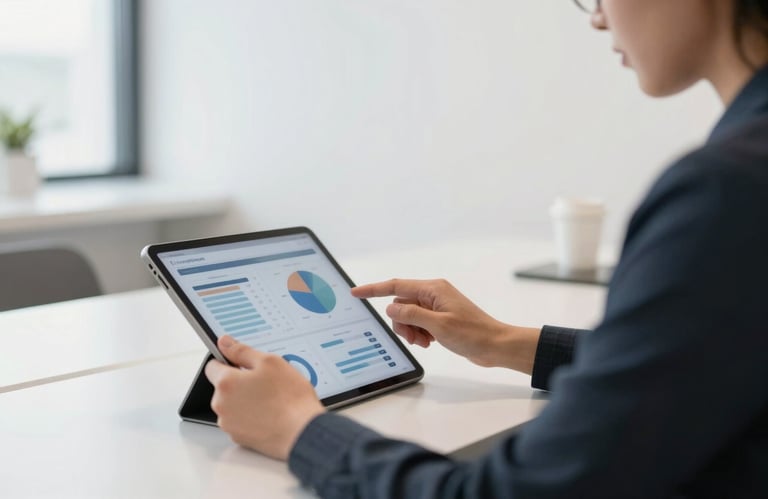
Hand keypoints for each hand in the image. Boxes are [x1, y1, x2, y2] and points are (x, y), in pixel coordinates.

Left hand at [204, 336, 324, 459]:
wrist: (303, 432)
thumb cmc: (290, 398)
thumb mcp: (270, 362)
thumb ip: (242, 351)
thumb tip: (225, 342)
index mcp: (226, 383)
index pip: (212, 366)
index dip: (229, 362)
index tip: (242, 364)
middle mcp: (221, 405)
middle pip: (223, 387)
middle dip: (240, 383)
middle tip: (265, 383)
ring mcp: (229, 424)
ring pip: (232, 405)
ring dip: (245, 400)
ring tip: (271, 400)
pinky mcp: (239, 438)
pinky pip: (240, 421)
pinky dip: (251, 417)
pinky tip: (270, 414)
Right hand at [352, 278, 539, 372]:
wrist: (495, 345)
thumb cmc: (473, 333)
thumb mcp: (438, 325)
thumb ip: (411, 314)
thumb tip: (391, 306)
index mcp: (433, 289)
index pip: (395, 286)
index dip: (373, 289)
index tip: (356, 293)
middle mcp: (433, 294)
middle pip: (401, 303)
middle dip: (400, 322)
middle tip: (412, 337)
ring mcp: (437, 306)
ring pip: (408, 315)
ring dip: (410, 330)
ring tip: (424, 342)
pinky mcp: (440, 318)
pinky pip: (418, 323)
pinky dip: (418, 333)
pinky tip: (429, 342)